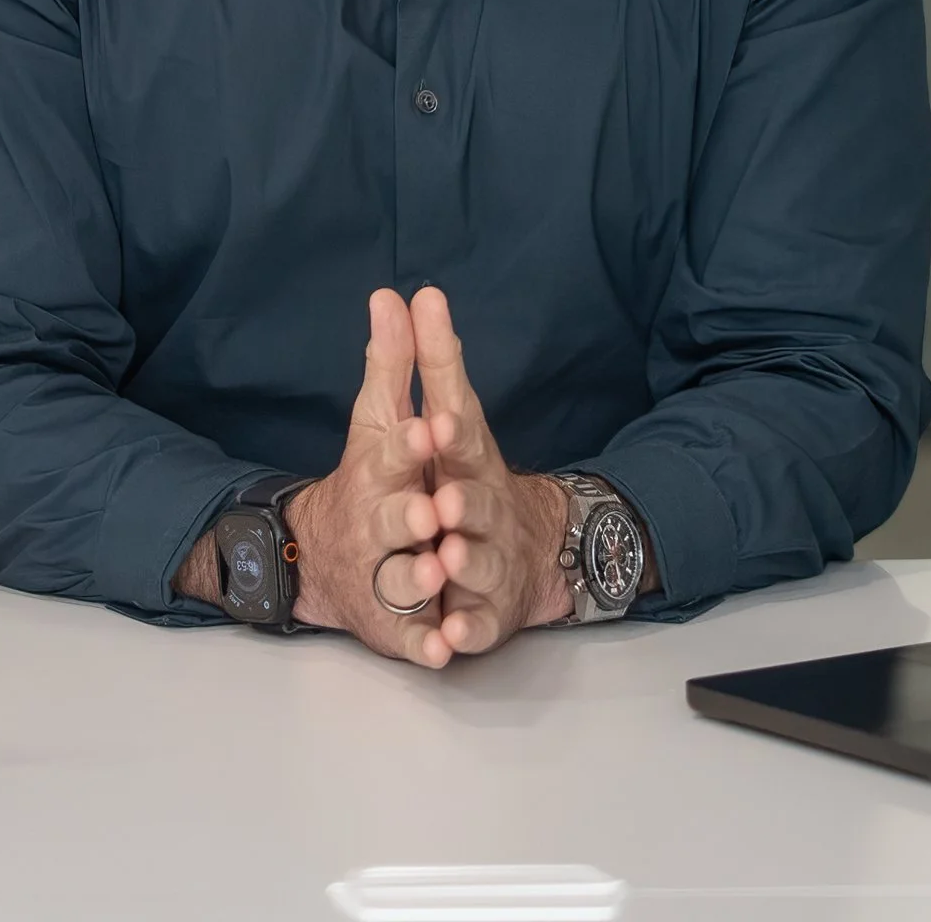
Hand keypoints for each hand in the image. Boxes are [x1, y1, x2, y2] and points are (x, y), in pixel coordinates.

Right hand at [277, 288, 443, 658]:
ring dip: (416, 579)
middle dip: (407, 517)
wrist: (329, 558)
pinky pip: (411, 639)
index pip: (390, 454)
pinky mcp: (396, 625)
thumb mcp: (380, 417)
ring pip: (398, 581)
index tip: (429, 428)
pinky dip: (427, 646)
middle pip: (389, 522)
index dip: (409, 446)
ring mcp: (382, 576)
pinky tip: (446, 647)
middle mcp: (374, 525)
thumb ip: (392, 362)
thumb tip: (394, 292)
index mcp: (376, 473)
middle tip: (430, 511)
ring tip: (437, 572)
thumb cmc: (372, 478)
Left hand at [392, 286, 574, 666]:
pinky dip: (462, 634)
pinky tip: (449, 638)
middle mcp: (482, 509)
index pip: (461, 439)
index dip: (448, 433)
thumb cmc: (465, 474)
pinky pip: (472, 627)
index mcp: (467, 460)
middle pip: (473, 506)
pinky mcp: (483, 613)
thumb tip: (409, 292)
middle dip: (460, 505)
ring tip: (444, 562)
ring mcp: (485, 561)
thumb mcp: (446, 416)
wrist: (521, 548)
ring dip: (462, 565)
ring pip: (474, 564)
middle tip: (439, 502)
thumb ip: (427, 360)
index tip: (434, 421)